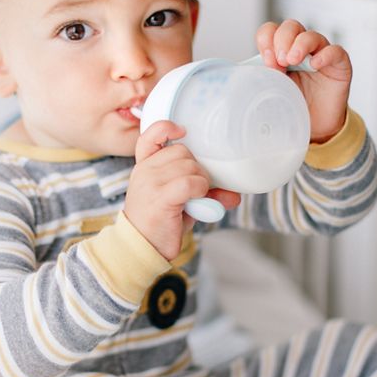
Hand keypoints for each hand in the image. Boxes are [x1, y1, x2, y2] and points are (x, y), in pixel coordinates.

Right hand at [125, 121, 240, 259]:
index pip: (149, 136)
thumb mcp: (181, 201)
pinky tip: (196, 201)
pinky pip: (190, 182)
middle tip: (197, 189)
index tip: (182, 131)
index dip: (165, 128)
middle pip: (182, 151)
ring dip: (201, 182)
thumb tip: (234, 195)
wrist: (142, 248)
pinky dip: (200, 190)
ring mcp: (150, 182)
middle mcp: (144, 170)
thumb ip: (202, 190)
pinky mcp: (160, 197)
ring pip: (189, 166)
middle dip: (197, 168)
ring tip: (195, 198)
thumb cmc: (160, 222)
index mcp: (144, 166)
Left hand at [256, 19, 351, 141]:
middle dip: (282, 40)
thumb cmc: (295, 105)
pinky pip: (335, 51)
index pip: (271, 31)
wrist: (317, 125)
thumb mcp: (273, 89)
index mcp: (281, 51)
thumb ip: (262, 77)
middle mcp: (301, 48)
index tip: (266, 59)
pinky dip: (324, 54)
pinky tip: (315, 64)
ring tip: (293, 60)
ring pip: (311, 35)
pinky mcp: (339, 64)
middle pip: (291, 27)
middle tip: (280, 60)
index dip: (267, 39)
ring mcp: (321, 53)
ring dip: (300, 44)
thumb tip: (244, 72)